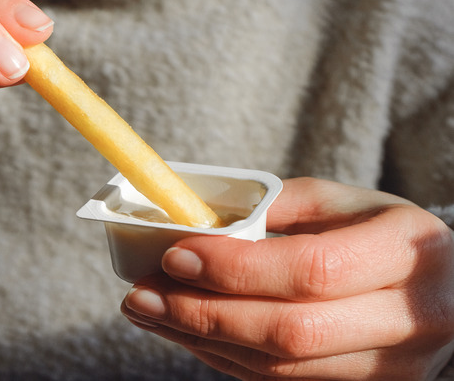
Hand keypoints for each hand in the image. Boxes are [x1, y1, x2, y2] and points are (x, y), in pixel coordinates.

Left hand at [121, 177, 453, 379]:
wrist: (444, 291)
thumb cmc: (383, 235)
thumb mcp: (345, 201)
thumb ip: (281, 205)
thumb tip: (204, 225)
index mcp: (405, 253)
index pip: (311, 270)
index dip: (236, 269)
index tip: (175, 256)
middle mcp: (409, 319)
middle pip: (291, 331)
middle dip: (203, 314)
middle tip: (141, 294)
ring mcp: (391, 367)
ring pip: (281, 367)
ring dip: (202, 341)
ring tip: (148, 311)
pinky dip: (224, 358)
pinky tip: (185, 332)